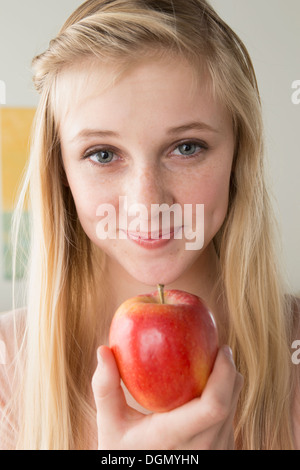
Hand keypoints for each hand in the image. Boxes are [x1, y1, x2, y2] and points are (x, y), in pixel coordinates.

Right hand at [92, 344, 242, 449]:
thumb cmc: (124, 451)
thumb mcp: (110, 424)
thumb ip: (105, 387)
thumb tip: (103, 349)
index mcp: (174, 437)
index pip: (214, 406)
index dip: (225, 374)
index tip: (220, 348)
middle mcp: (202, 449)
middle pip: (230, 403)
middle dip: (229, 371)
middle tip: (219, 348)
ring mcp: (215, 454)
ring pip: (234, 410)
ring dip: (229, 383)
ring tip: (214, 363)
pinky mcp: (221, 453)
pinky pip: (230, 419)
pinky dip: (226, 398)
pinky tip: (210, 386)